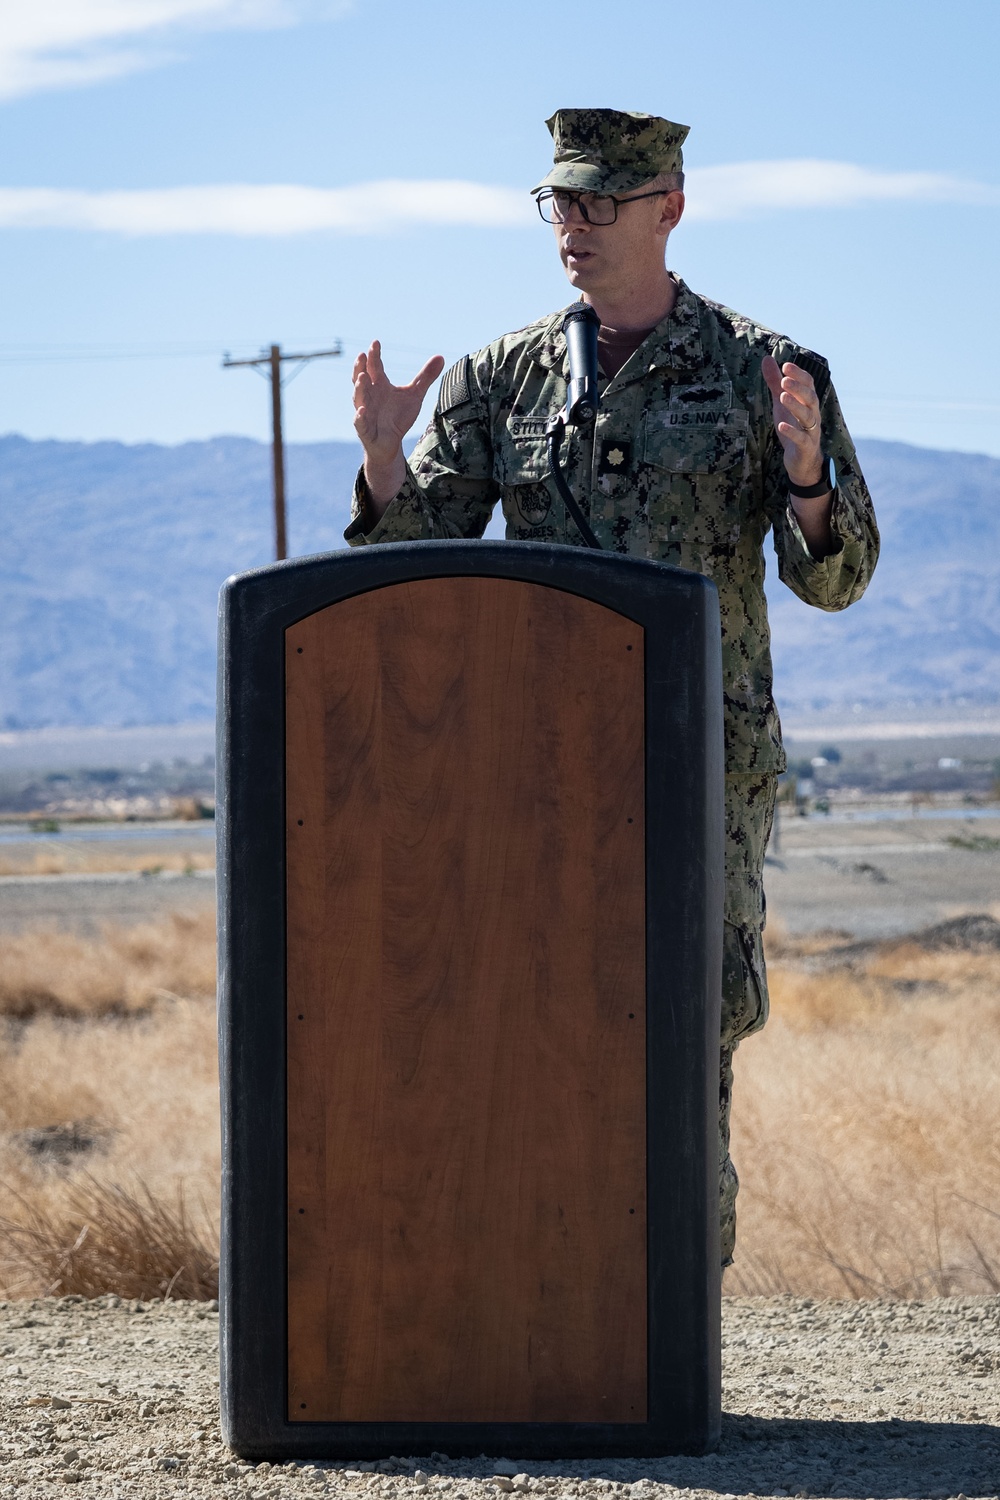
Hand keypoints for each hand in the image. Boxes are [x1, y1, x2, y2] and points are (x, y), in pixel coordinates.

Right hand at [353, 341, 444, 504]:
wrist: (390, 442)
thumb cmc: (398, 416)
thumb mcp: (414, 395)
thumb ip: (425, 377)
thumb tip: (441, 357)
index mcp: (379, 385)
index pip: (375, 367)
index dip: (374, 355)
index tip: (376, 342)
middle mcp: (369, 395)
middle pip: (361, 378)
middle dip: (360, 367)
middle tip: (362, 355)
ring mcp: (364, 411)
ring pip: (358, 398)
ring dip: (359, 388)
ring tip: (362, 377)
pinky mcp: (364, 429)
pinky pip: (360, 422)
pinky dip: (360, 416)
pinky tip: (362, 410)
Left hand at [762, 356, 823, 487]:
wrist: (803, 461)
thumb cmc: (794, 427)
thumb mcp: (782, 403)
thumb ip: (775, 382)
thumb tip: (767, 358)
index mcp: (808, 402)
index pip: (809, 383)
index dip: (798, 374)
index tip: (785, 365)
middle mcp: (813, 414)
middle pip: (810, 397)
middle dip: (798, 388)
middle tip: (784, 379)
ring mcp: (811, 431)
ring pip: (808, 416)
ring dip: (796, 406)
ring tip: (782, 397)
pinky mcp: (806, 447)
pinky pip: (801, 439)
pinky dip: (792, 432)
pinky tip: (781, 426)